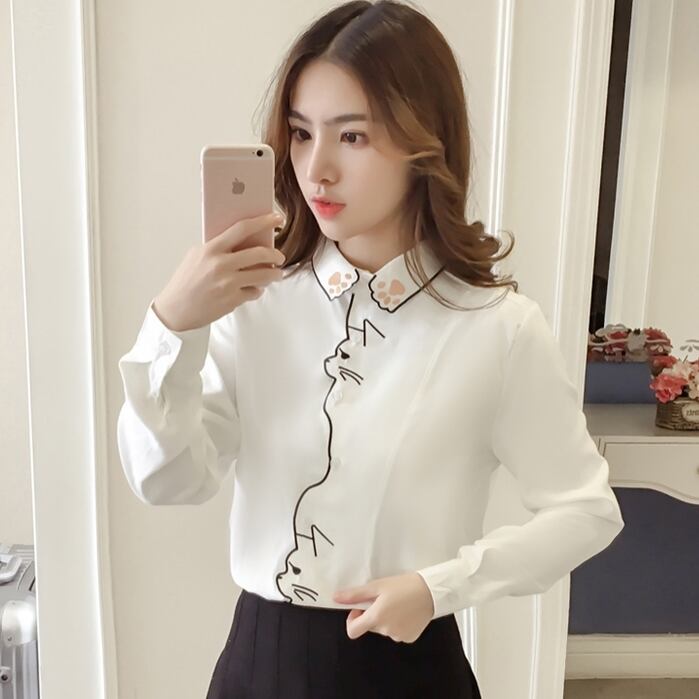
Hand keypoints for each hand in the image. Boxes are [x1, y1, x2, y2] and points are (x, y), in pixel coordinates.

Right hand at [153, 211, 285, 331]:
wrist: (176, 310)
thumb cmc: (186, 281)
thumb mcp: (197, 256)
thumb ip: (218, 246)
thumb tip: (244, 239)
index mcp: (211, 249)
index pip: (242, 228)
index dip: (263, 221)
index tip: (276, 218)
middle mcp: (221, 265)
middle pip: (260, 254)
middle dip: (275, 254)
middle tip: (280, 256)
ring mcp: (228, 284)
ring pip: (264, 275)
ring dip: (274, 274)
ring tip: (276, 274)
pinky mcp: (233, 300)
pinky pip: (255, 291)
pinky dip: (257, 289)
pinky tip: (254, 288)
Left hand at [332, 572, 434, 642]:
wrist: (432, 591)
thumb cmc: (404, 585)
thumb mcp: (378, 586)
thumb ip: (355, 595)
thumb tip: (336, 598)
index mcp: (376, 618)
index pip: (352, 631)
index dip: (352, 619)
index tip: (360, 608)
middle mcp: (386, 631)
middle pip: (370, 626)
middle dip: (373, 614)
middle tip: (384, 598)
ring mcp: (399, 636)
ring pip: (384, 628)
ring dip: (386, 618)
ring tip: (398, 603)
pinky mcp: (410, 637)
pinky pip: (397, 632)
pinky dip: (398, 623)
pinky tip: (406, 611)